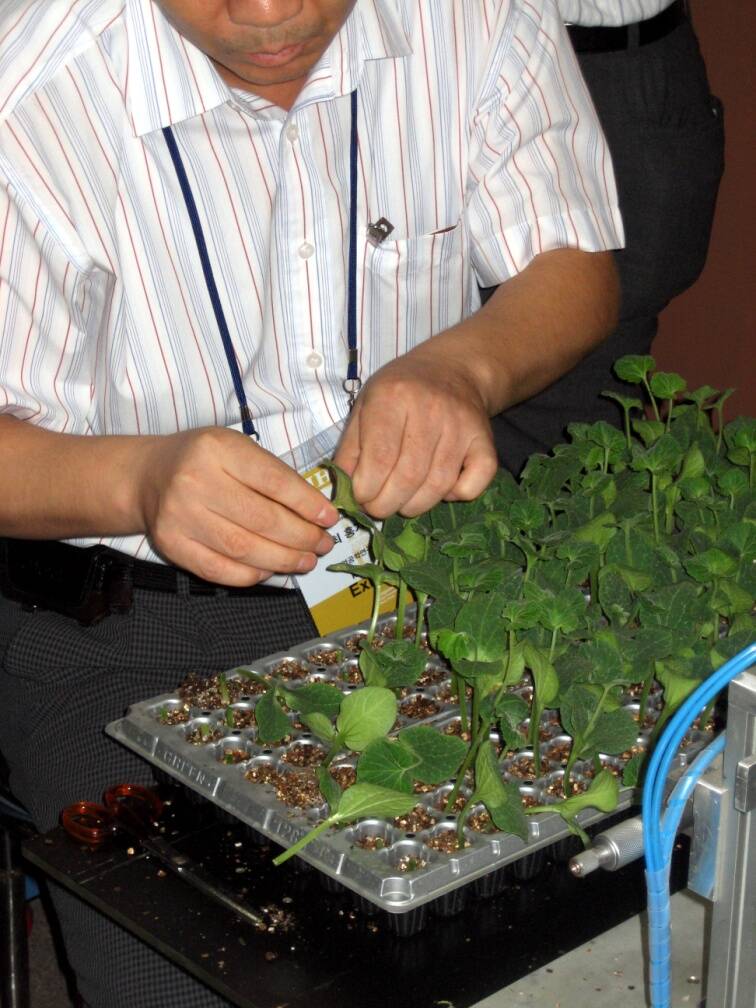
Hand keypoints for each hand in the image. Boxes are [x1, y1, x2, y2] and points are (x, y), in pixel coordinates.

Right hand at [137, 427, 337, 585]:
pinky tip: (272, 570)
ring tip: (306, 560)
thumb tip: (317, 513)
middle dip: (302, 537)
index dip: (308, 505)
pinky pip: (221, 569)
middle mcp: (195, 482)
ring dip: (284, 560)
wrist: (149, 476)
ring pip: (245, 548)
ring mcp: (180, 517)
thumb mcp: (237, 448)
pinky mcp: (172, 545)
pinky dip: (253, 574)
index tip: (330, 518)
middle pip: (263, 519)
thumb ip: (273, 475)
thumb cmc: (204, 461)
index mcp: (218, 450)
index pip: (274, 482)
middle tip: (323, 544)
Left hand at [334, 349, 497, 517]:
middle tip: (378, 508)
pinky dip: (458, 495)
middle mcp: (430, 409)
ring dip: (415, 505)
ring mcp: (461, 426)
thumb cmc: (400, 391)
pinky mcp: (485, 440)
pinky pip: (476, 481)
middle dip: (387, 504)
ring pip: (438, 485)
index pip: (378, 459)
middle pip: (408, 477)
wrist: (453, 369)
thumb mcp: (365, 406)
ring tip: (401, 503)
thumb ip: (351, 448)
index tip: (360, 497)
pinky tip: (441, 490)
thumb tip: (343, 490)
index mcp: (393, 397)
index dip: (365, 489)